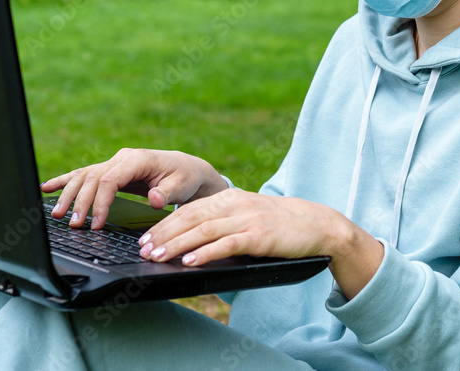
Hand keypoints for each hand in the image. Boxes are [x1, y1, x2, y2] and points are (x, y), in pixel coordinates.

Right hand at [40, 148, 226, 228]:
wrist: (186, 168)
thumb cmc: (184, 177)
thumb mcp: (181, 186)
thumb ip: (167, 193)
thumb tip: (155, 199)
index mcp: (137, 160)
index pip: (110, 180)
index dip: (99, 202)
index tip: (95, 223)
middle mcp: (122, 158)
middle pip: (92, 178)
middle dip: (80, 202)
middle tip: (74, 225)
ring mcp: (114, 162)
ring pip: (84, 175)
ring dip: (68, 194)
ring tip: (57, 214)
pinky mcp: (109, 170)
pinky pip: (83, 174)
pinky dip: (64, 181)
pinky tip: (46, 188)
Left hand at [138, 189, 384, 298]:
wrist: (317, 225)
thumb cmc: (281, 225)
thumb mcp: (249, 216)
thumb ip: (224, 222)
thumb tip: (193, 241)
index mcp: (230, 198)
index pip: (190, 209)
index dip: (165, 223)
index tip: (145, 237)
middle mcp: (235, 204)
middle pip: (191, 218)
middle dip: (163, 234)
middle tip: (142, 249)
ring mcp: (247, 219)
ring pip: (203, 231)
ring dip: (176, 245)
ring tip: (156, 256)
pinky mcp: (258, 236)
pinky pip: (226, 244)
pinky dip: (204, 253)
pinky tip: (189, 261)